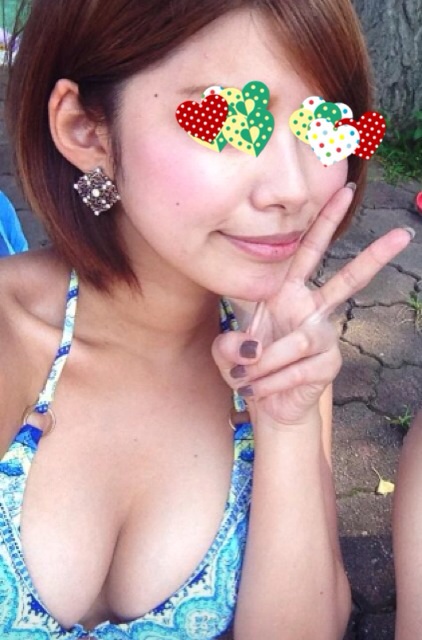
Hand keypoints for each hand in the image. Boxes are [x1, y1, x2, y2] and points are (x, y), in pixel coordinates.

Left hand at [213, 185, 412, 426]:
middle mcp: (312, 309)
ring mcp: (325, 336)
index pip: (306, 251)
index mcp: (287, 292)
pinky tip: (259, 390)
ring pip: (300, 340)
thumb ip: (227, 344)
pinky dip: (271, 382)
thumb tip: (250, 347)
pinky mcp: (330, 364)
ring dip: (266, 363)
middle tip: (402, 235)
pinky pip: (298, 369)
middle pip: (345, 281)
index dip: (324, 222)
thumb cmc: (248, 366)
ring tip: (244, 378)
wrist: (266, 402)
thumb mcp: (225, 351)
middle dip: (372, 257)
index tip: (344, 190)